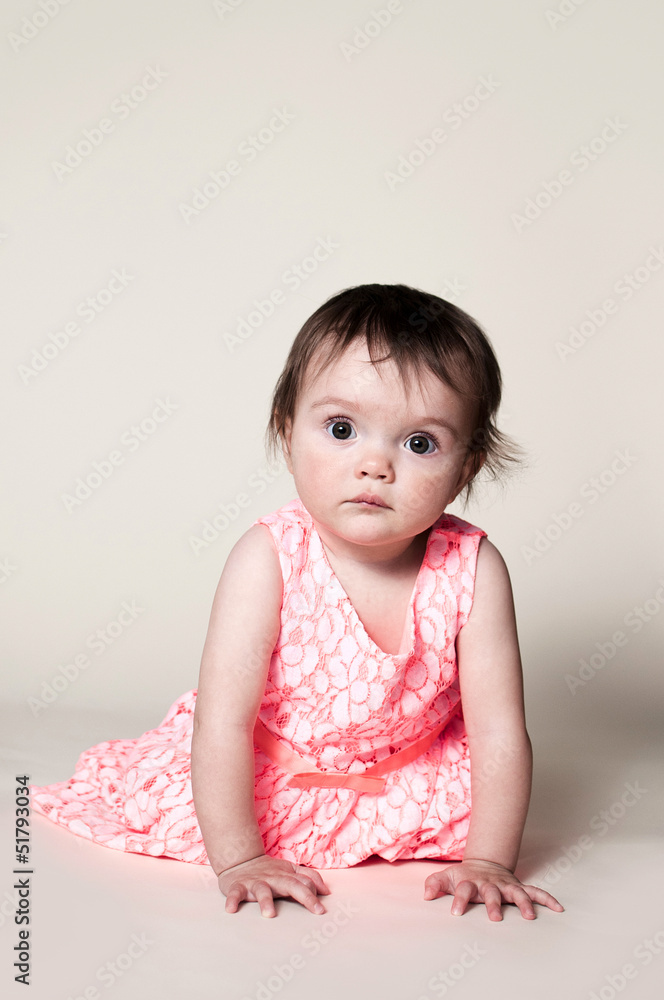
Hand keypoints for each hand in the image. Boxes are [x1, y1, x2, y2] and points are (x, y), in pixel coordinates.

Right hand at [218, 854, 331, 917]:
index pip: (304, 882)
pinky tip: (231, 909)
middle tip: (316, 909)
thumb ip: (309, 877)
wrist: (240, 861)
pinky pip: (235, 893)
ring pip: (262, 890)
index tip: (322, 910)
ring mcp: (255, 882)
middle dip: (305, 896)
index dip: (314, 894)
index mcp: (286, 875)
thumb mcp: (290, 870)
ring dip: (265, 901)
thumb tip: (327, 891)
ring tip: (269, 914)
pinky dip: (232, 900)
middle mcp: (273, 878)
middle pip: (291, 885)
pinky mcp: (238, 887)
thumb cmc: (269, 871)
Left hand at [423, 858, 564, 920]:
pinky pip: (535, 892)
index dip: (459, 900)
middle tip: (494, 918)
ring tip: (530, 916)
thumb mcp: (446, 877)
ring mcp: (505, 885)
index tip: (456, 913)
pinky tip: (558, 908)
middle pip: (491, 892)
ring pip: (516, 893)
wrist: (482, 864)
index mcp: (470, 881)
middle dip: (493, 904)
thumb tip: (425, 895)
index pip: (463, 889)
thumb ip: (434, 884)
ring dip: (523, 903)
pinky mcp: (518, 887)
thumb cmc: (463, 877)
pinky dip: (546, 899)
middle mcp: (489, 883)